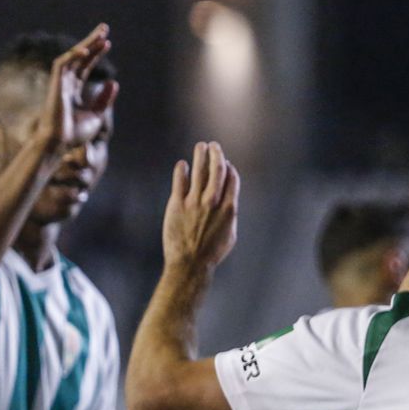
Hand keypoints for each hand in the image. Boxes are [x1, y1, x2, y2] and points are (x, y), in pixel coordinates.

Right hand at [36, 23, 118, 153]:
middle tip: (104, 28)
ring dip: (86, 43)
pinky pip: (62, 63)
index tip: (108, 43)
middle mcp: (66, 83)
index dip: (96, 54)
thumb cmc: (74, 134)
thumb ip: (104, 100)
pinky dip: (73, 55)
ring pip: (72, 56)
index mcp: (73, 91)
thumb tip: (113, 82)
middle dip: (92, 41)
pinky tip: (87, 50)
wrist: (59, 143)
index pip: (85, 66)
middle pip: (79, 57)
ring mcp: (60, 83)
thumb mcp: (96, 115)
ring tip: (101, 33)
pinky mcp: (55, 84)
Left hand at [162, 141, 239, 273]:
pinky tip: (182, 165)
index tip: (225, 162)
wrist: (190, 263)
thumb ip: (229, 215)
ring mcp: (194, 202)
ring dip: (200, 156)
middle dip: (217, 154)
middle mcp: (213, 201)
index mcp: (229, 208)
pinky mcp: (177, 205)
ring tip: (200, 146)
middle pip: (217, 170)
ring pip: (199, 171)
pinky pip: (180, 182)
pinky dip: (182, 171)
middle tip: (214, 146)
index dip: (229, 168)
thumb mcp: (229, 235)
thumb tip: (229, 203)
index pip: (231, 179)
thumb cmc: (211, 253)